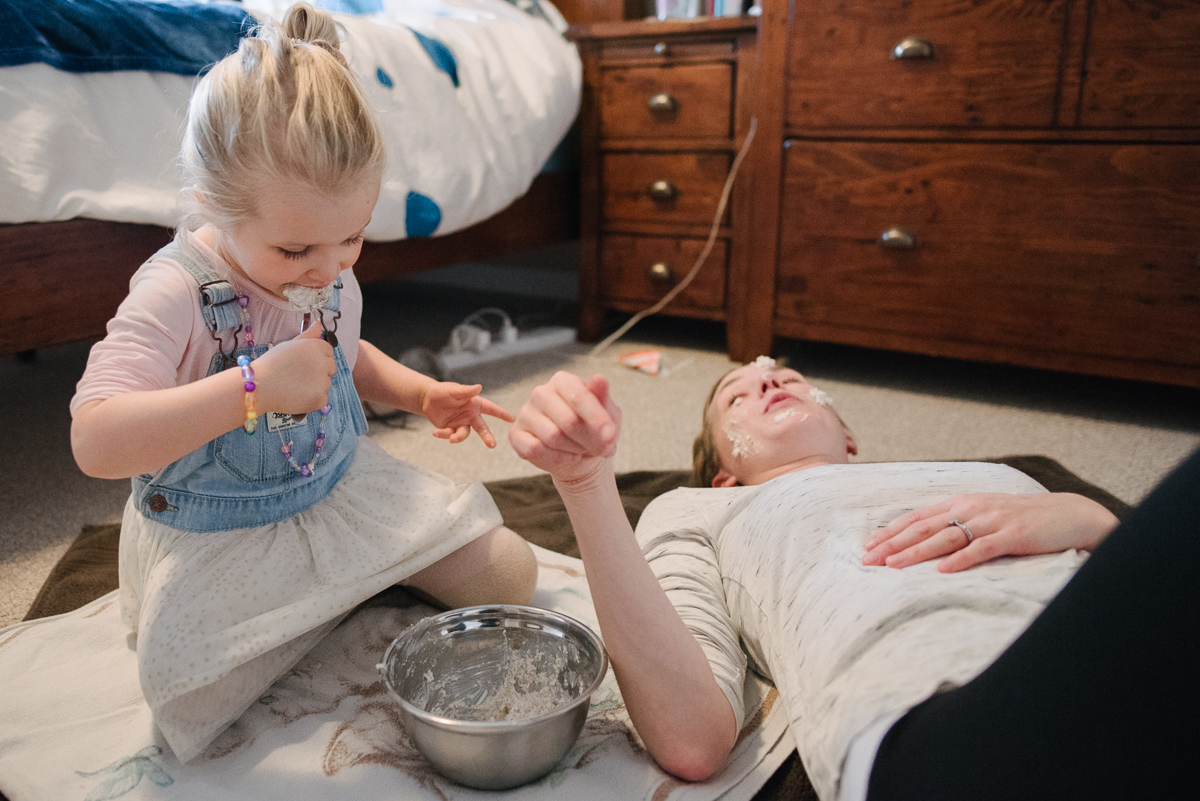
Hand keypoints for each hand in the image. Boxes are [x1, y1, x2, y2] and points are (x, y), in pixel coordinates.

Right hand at [251, 322, 335, 415]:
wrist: (258, 386)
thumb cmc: (271, 364)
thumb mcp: (288, 345)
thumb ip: (307, 335)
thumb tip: (318, 324)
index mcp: (315, 346)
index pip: (329, 351)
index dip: (317, 358)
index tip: (304, 363)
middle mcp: (322, 362)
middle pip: (331, 367)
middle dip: (319, 372)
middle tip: (299, 375)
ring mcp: (322, 381)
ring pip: (326, 384)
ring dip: (315, 387)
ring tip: (294, 386)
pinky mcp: (319, 398)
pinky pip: (323, 399)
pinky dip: (313, 400)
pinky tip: (297, 396)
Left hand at [422, 381, 513, 447]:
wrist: (427, 399)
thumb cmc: (443, 391)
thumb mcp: (454, 390)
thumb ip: (466, 390)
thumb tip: (479, 387)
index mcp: (475, 404)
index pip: (491, 409)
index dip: (501, 413)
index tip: (512, 419)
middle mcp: (470, 415)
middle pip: (481, 427)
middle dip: (487, 436)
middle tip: (492, 444)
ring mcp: (461, 423)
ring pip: (464, 434)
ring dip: (458, 437)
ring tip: (452, 439)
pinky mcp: (450, 429)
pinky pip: (450, 434)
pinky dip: (443, 434)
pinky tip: (435, 432)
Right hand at [508, 371, 620, 485]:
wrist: (581, 455)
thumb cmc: (595, 429)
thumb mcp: (607, 413)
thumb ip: (602, 397)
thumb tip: (599, 378)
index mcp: (563, 381)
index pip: (579, 397)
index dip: (597, 420)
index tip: (611, 438)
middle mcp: (540, 393)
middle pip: (568, 421)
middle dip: (589, 440)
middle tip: (601, 448)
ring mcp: (525, 413)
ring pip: (553, 437)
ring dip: (574, 450)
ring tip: (581, 448)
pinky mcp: (515, 434)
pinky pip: (534, 450)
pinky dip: (556, 458)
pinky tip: (564, 455)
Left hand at [862, 492, 1118, 572]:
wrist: (1069, 515)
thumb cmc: (1022, 520)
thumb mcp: (984, 516)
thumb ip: (957, 524)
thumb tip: (926, 542)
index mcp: (961, 503)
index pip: (918, 518)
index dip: (891, 532)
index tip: (868, 547)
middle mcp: (971, 508)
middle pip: (924, 527)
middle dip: (893, 544)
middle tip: (868, 560)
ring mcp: (991, 520)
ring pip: (946, 538)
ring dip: (916, 553)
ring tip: (893, 566)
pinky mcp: (1012, 535)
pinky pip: (981, 549)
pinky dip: (960, 560)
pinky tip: (942, 571)